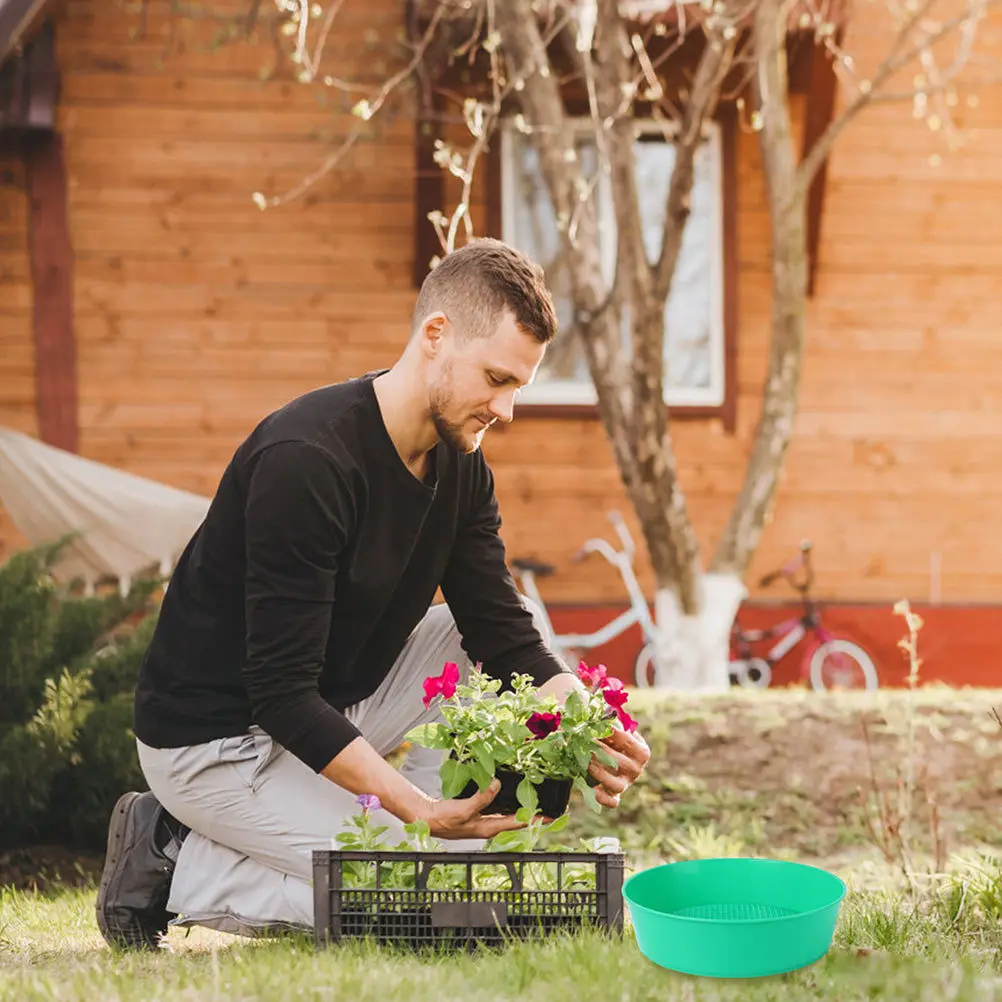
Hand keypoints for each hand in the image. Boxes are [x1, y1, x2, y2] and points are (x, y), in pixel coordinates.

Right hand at [423, 779, 541, 839]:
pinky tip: (510, 796)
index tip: (552, 816)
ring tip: (535, 802)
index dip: (536, 819)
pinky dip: (507, 803)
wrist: (428, 818)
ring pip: (508, 815)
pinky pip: (498, 809)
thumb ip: (482, 798)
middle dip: (533, 815)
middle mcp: (489, 826)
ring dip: (521, 809)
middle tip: (550, 809)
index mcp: (489, 828)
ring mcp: (484, 821)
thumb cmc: (444, 819)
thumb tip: (497, 784)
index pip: (518, 823)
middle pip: (517, 821)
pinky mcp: (478, 814)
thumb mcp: (464, 809)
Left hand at [588, 725, 650, 808]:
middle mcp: (636, 770)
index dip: (610, 733)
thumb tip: (602, 711)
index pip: (626, 741)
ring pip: (616, 785)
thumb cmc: (612, 739)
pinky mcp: (615, 796)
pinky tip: (592, 789)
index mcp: (642, 752)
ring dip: (599, 773)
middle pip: (619, 762)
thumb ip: (611, 721)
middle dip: (600, 751)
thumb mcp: (616, 728)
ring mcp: (626, 784)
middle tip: (584, 742)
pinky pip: (612, 802)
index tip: (596, 725)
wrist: (610, 758)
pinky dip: (603, 798)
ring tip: (585, 761)